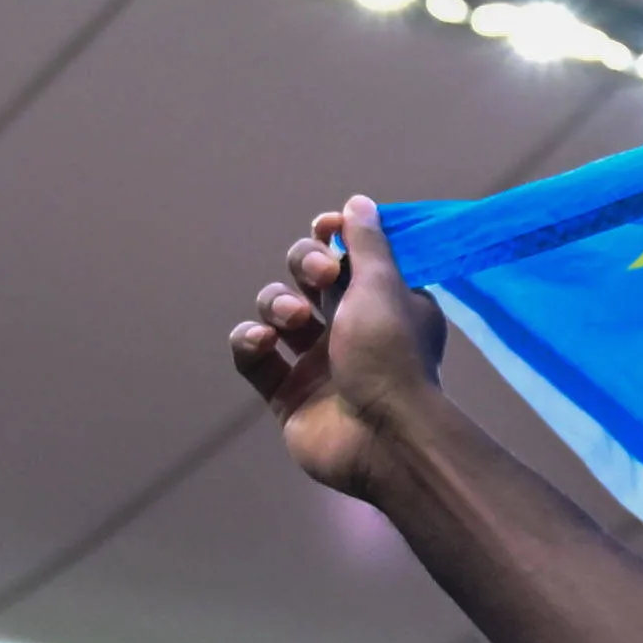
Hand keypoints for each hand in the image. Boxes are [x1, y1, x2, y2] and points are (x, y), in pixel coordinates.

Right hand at [226, 195, 449, 500]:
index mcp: (385, 303)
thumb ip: (367, 244)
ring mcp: (318, 363)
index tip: (325, 228)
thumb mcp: (384, 288)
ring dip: (276, 304)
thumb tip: (358, 203)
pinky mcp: (287, 394)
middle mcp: (352, 329)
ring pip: (277, 313)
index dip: (332, 238)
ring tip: (292, 321)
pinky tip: (263, 344)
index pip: (350, 257)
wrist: (383, 438)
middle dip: (303, 265)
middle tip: (317, 277)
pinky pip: (254, 356)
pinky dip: (251, 342)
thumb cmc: (391, 356)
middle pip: (308, 277)